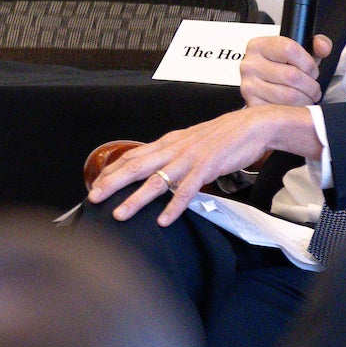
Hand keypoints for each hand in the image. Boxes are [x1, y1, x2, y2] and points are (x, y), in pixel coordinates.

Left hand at [86, 105, 322, 225]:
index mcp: (167, 143)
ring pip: (156, 180)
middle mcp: (173, 149)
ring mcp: (189, 158)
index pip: (132, 156)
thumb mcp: (189, 143)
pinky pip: (187, 190)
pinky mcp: (207, 167)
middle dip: (111, 183)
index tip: (94, 184)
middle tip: (93, 198)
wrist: (252, 126)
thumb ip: (170, 155)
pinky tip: (164, 220)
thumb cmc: (221, 137)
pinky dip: (174, 206)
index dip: (111, 170)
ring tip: (119, 214)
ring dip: (136, 199)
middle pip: (135, 166)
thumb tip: (153, 169)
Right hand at [240, 33, 332, 107]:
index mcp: (259, 46)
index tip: (311, 70)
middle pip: (292, 75)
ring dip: (306, 99)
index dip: (308, 63)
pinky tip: (295, 106)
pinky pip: (282, 110)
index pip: (289, 49)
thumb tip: (322, 47)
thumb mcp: (301, 52)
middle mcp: (250, 64)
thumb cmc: (284, 69)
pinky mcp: (252, 104)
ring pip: (289, 95)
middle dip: (311, 85)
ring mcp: (249, 85)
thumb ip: (317, 44)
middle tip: (313, 88)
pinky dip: (295, 111)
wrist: (267, 86)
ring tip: (306, 97)